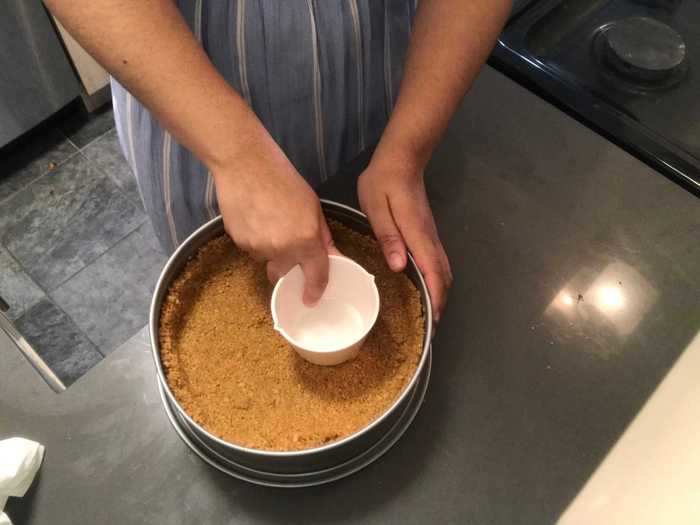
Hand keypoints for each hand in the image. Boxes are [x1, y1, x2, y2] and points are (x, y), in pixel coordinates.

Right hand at [213, 142, 336, 304]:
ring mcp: (258, 248)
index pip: (315, 275)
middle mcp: (282, 249)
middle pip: (284, 274)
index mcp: (306, 239)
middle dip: (287, 268)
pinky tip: (254, 219)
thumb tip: (331, 255)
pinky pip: (251, 250)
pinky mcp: (239, 243)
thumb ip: (322, 235)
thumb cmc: (283, 180)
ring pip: (266, 261)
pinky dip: (254, 241)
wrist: (245, 165)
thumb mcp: (313, 206)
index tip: (311, 299)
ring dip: (270, 251)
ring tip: (268, 223)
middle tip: (286, 247)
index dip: (314, 290)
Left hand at [358, 159, 451, 321]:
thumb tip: (399, 266)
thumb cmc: (384, 181)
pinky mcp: (427, 232)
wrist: (402, 159)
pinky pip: (436, 260)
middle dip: (440, 300)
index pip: (433, 272)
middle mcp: (429, 238)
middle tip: (429, 324)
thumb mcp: (377, 207)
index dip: (435, 297)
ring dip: (439, 290)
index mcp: (417, 235)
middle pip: (444, 274)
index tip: (433, 320)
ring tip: (428, 310)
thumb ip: (388, 236)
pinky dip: (436, 278)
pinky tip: (424, 285)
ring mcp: (431, 235)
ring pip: (443, 268)